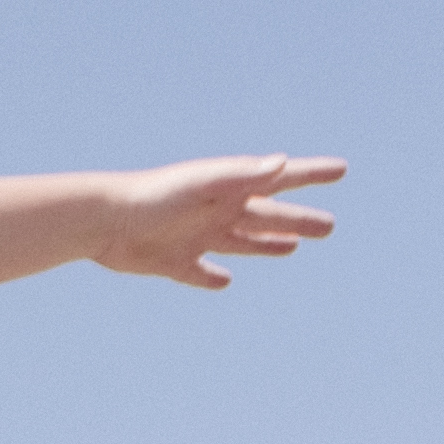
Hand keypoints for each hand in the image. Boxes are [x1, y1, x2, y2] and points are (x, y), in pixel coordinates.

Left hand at [87, 154, 343, 292]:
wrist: (101, 222)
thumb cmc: (152, 197)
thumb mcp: (203, 184)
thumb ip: (242, 175)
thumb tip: (283, 162)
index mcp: (229, 188)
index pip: (281, 180)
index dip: (312, 174)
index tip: (342, 169)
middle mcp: (216, 211)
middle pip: (269, 217)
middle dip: (300, 219)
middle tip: (331, 226)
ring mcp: (196, 236)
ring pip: (243, 242)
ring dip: (269, 243)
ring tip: (292, 247)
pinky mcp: (172, 261)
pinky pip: (200, 272)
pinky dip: (213, 278)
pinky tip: (224, 281)